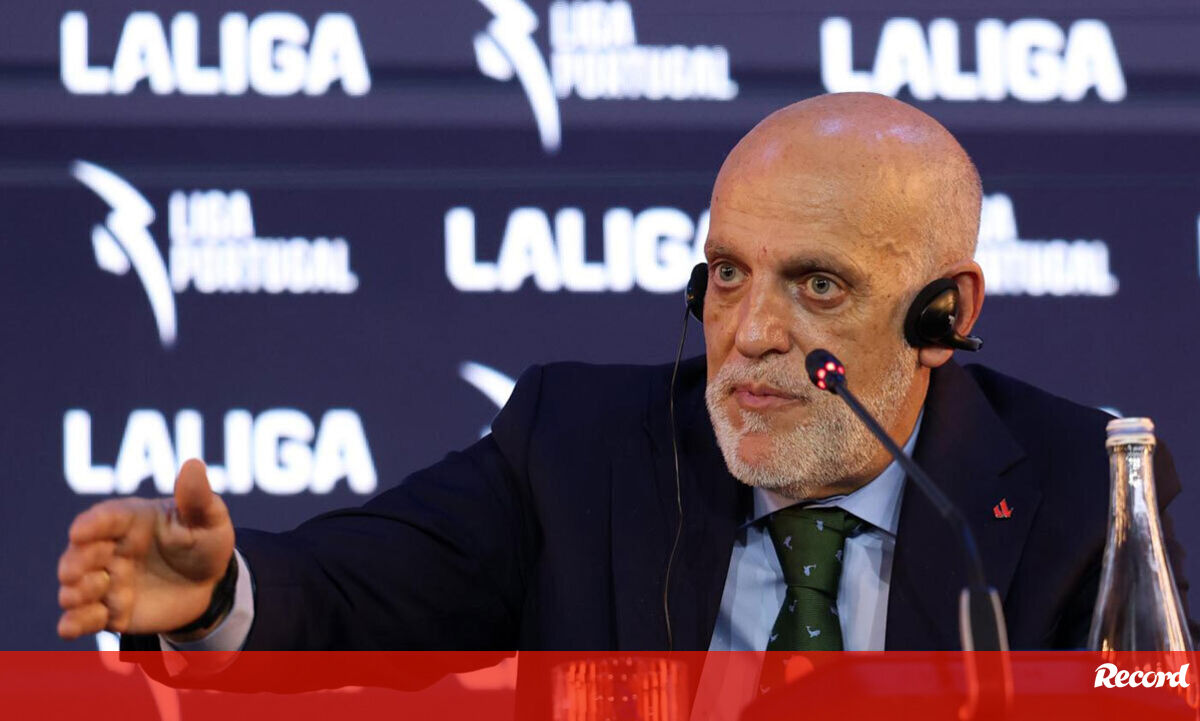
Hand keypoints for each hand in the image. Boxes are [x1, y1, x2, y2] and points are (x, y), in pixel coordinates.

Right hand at [57, 459, 235, 639]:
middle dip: (77, 562)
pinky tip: (74, 627)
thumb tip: (193, 464)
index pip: (104, 518)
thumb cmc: (204, 542)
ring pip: (73, 588)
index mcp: (130, 520)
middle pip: (79, 555)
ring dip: (76, 592)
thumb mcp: (210, 520)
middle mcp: (110, 549)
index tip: (80, 532)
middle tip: (92, 571)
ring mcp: (106, 581)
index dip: (91, 525)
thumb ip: (198, 499)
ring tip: (99, 590)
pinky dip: (73, 624)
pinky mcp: (108, 612)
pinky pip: (80, 620)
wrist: (211, 585)